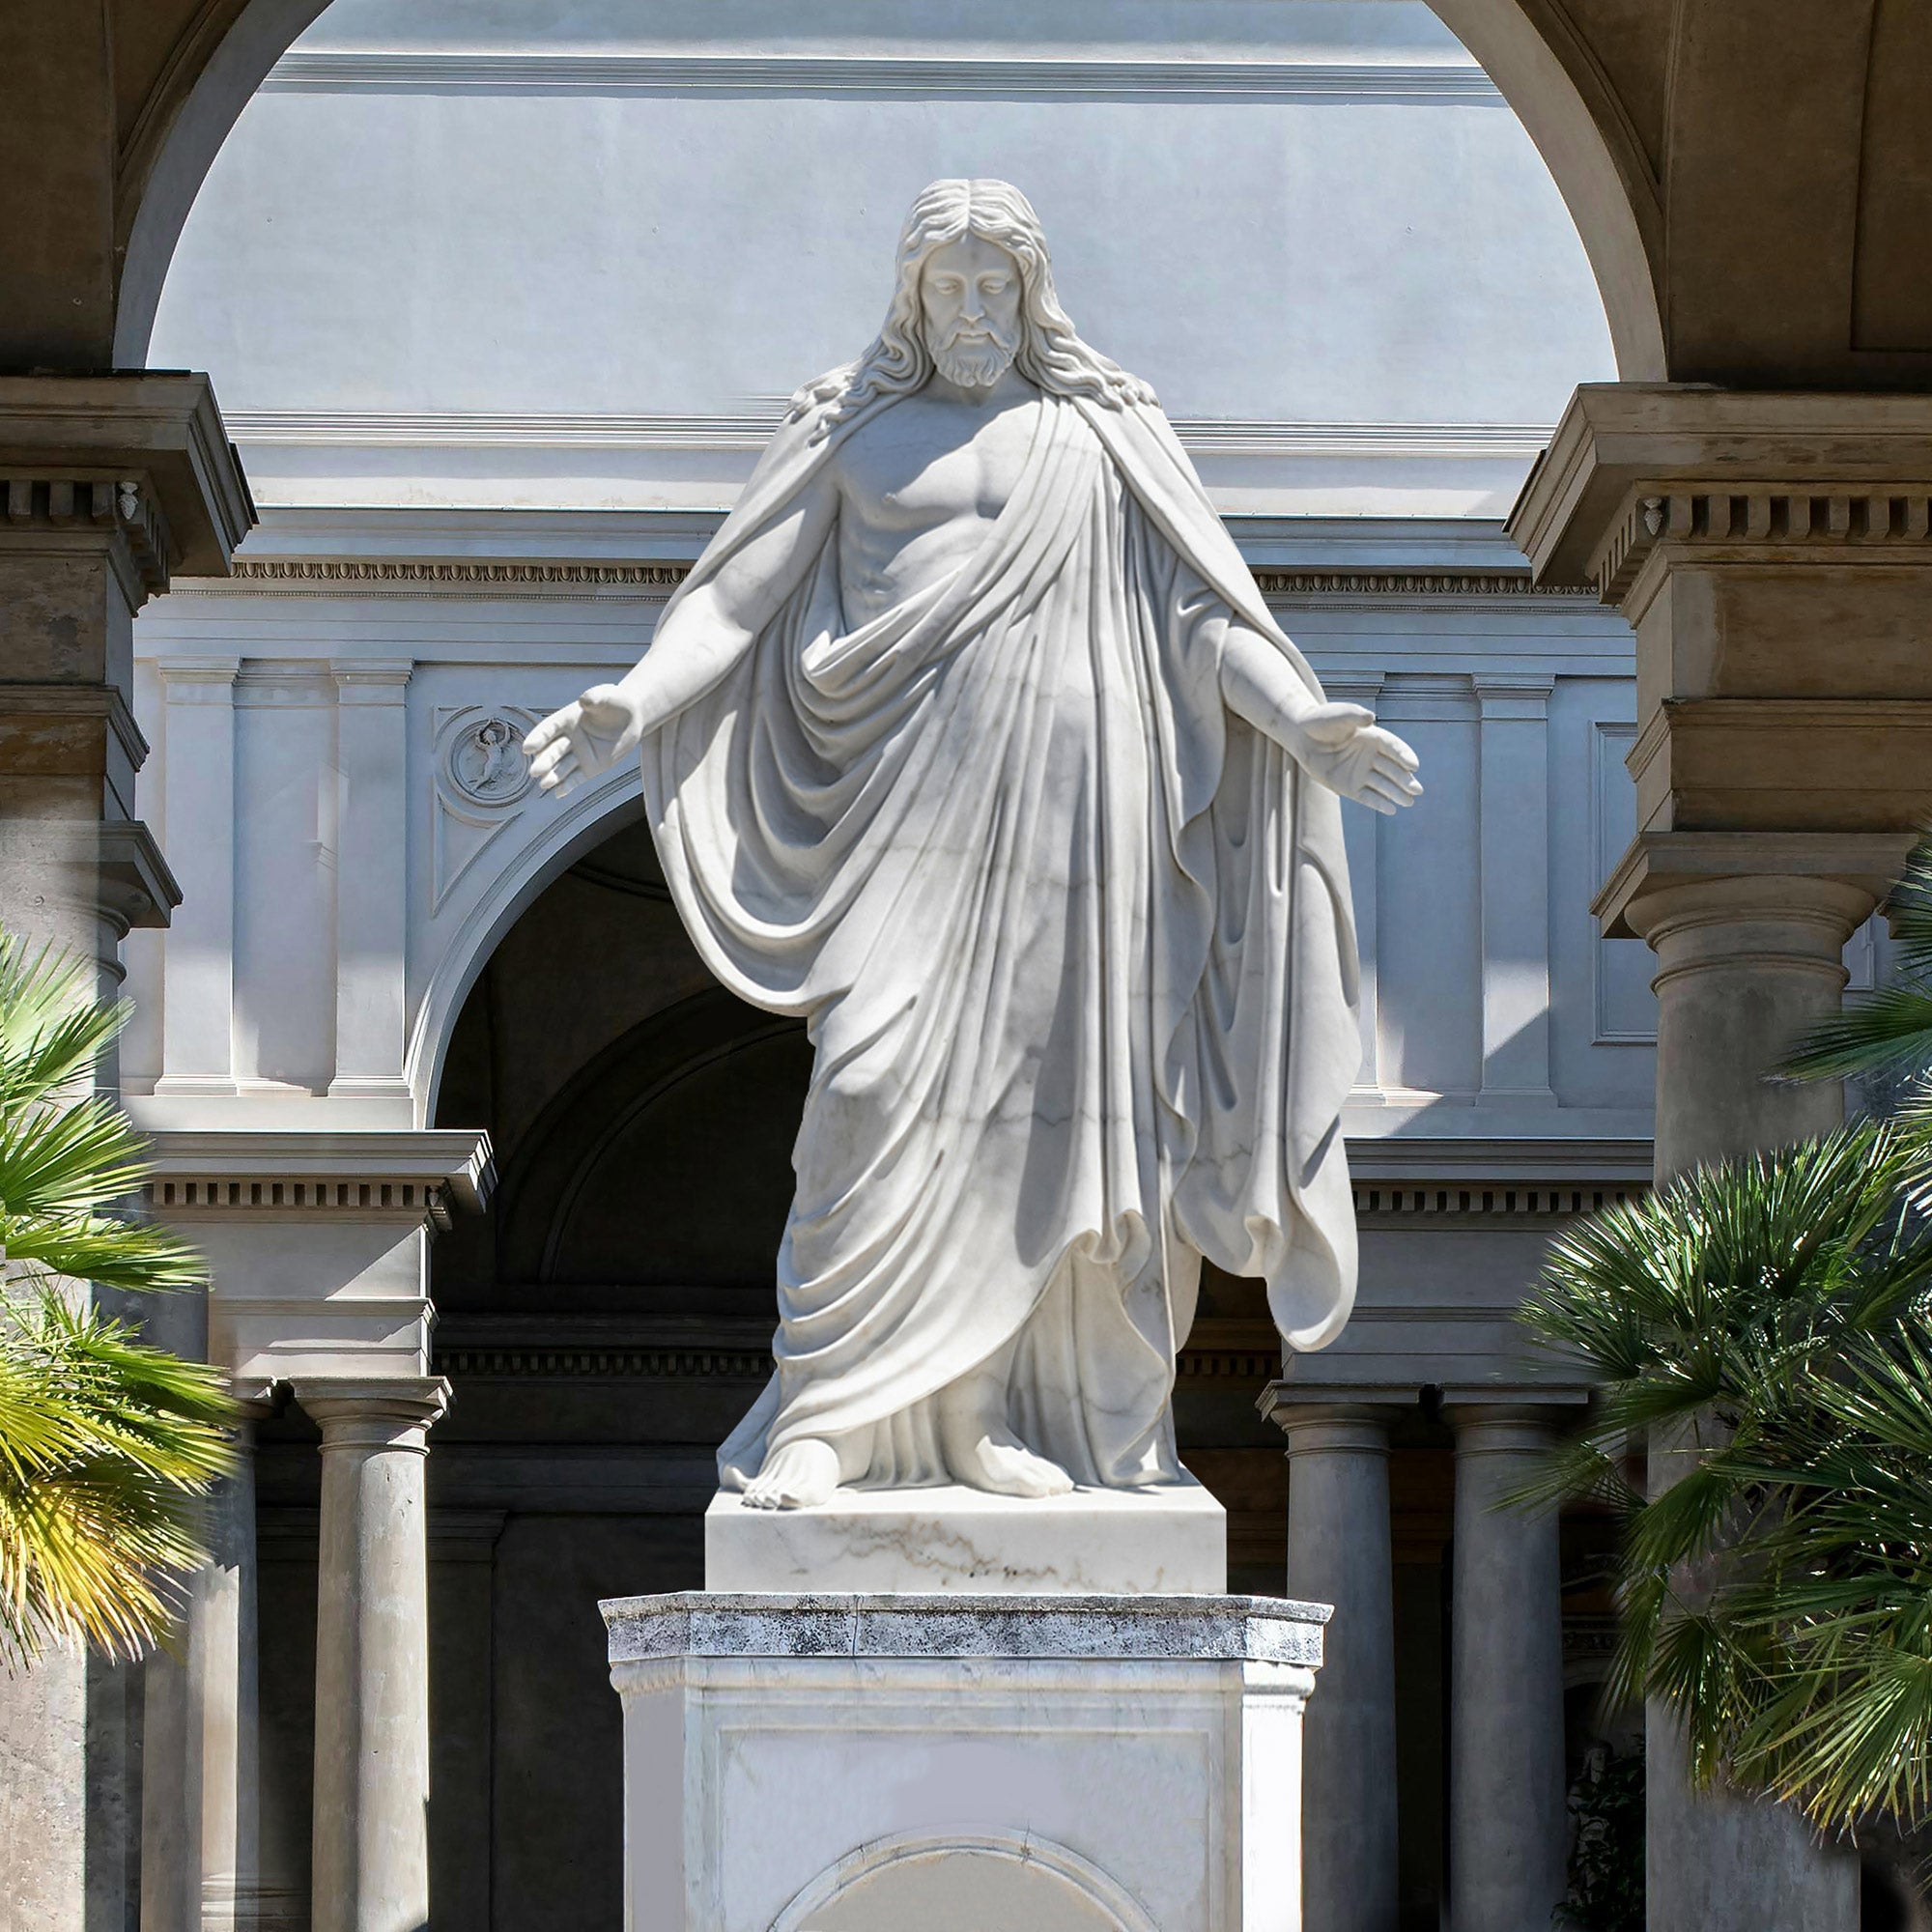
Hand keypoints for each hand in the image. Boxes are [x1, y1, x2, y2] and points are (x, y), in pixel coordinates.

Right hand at [522, 685, 644, 800]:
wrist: (632, 718)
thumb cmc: (616, 702)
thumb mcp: (607, 696)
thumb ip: (595, 698)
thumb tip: (585, 700)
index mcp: (566, 719)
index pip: (548, 729)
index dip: (538, 738)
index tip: (527, 748)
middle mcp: (568, 738)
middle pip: (553, 751)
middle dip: (544, 762)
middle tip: (535, 772)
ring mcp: (578, 754)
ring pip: (562, 767)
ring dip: (553, 776)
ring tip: (545, 783)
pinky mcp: (589, 768)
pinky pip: (576, 778)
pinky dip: (567, 786)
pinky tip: (558, 793)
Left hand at [1286, 702, 1421, 814]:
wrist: (1302, 736)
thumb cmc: (1323, 721)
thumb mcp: (1340, 715)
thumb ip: (1355, 716)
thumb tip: (1370, 718)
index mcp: (1374, 738)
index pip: (1394, 748)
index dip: (1404, 756)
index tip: (1414, 766)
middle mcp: (1372, 757)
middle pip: (1393, 769)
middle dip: (1405, 780)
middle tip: (1417, 790)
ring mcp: (1362, 773)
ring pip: (1383, 785)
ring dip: (1396, 794)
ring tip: (1408, 802)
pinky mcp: (1350, 787)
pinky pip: (1367, 797)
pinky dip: (1379, 803)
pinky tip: (1391, 810)